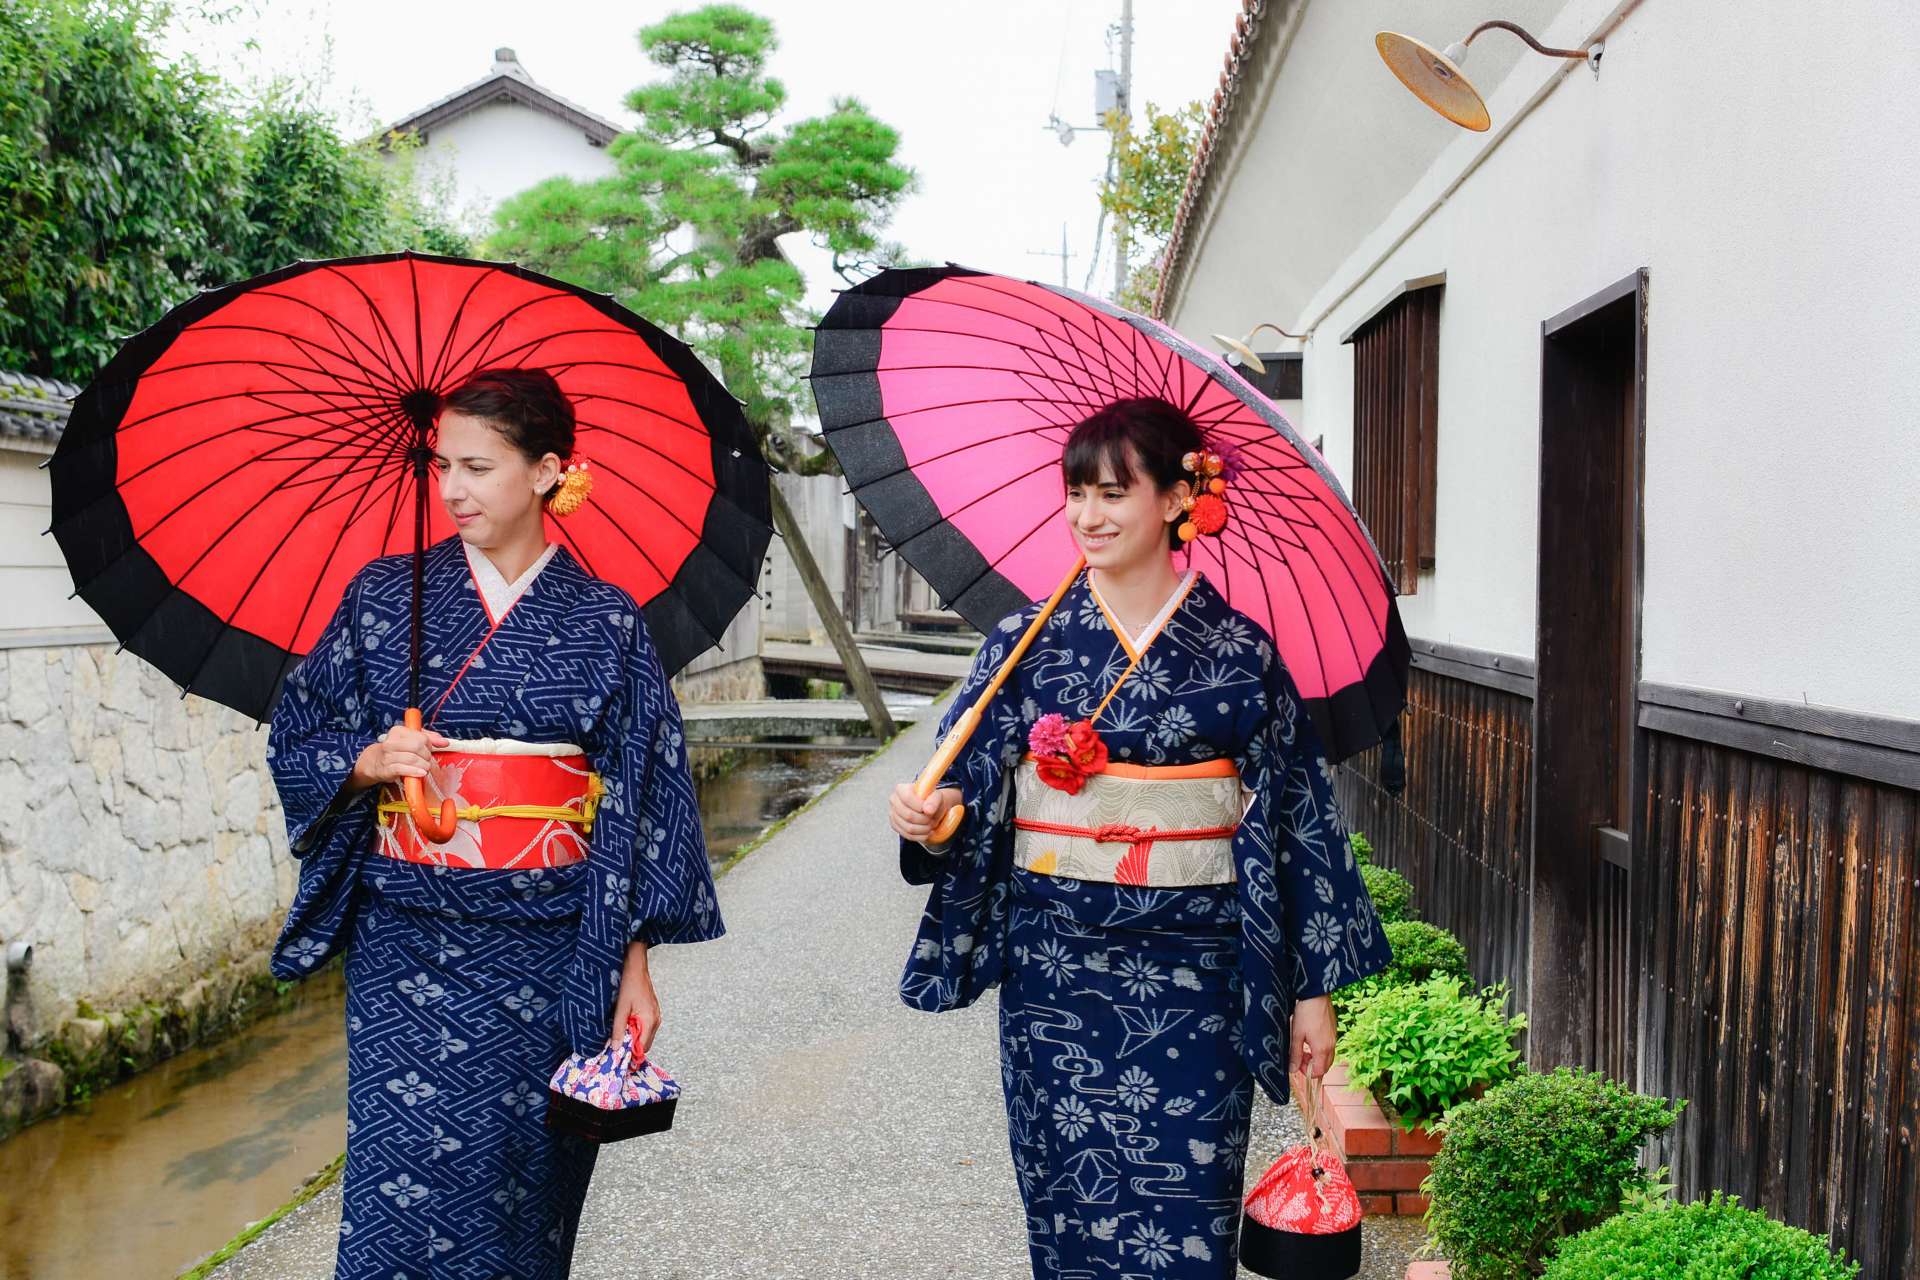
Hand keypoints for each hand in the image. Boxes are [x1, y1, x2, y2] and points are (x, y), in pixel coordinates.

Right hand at [349, 722, 448, 791]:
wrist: (375, 762)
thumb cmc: (397, 749)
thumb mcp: (411, 739)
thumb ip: (429, 738)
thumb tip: (445, 742)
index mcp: (398, 731)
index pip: (421, 737)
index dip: (429, 745)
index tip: (428, 749)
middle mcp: (391, 742)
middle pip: (417, 747)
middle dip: (426, 755)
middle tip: (427, 760)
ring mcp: (388, 756)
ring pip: (412, 759)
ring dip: (423, 765)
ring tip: (425, 767)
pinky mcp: (387, 769)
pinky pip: (403, 769)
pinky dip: (415, 771)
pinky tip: (420, 773)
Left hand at [611, 942, 660, 1056]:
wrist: (635, 966)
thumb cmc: (628, 984)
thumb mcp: (620, 1008)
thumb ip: (618, 1029)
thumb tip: (616, 1048)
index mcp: (649, 1021)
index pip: (642, 1048)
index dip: (630, 1054)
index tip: (617, 1057)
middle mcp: (656, 1020)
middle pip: (644, 1044)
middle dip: (631, 1046)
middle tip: (615, 1044)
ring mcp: (655, 1015)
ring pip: (645, 1036)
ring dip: (633, 1037)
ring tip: (619, 1032)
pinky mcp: (652, 1011)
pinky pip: (645, 1027)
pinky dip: (636, 1029)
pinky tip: (625, 1023)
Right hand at [888, 783, 962, 844]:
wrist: (928, 807)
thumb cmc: (931, 800)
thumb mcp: (937, 796)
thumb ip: (934, 801)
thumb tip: (928, 810)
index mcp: (901, 789)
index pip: (908, 798)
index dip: (920, 806)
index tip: (930, 810)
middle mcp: (894, 800)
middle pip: (908, 816)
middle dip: (925, 820)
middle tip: (933, 819)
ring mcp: (892, 814)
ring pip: (908, 828)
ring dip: (924, 829)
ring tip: (931, 825)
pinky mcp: (895, 825)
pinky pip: (907, 835)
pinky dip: (920, 836)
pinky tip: (927, 832)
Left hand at [1291, 994, 1335, 1079]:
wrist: (1316, 994)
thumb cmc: (1306, 1012)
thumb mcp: (1296, 1035)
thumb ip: (1295, 1054)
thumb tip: (1293, 1069)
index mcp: (1322, 1049)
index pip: (1319, 1072)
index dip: (1307, 1073)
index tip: (1297, 1065)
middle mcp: (1331, 1045)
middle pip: (1325, 1066)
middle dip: (1312, 1066)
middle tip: (1300, 1058)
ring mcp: (1333, 1037)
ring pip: (1327, 1056)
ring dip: (1316, 1057)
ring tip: (1303, 1048)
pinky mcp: (1333, 1030)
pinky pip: (1329, 1046)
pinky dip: (1320, 1049)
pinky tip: (1310, 1039)